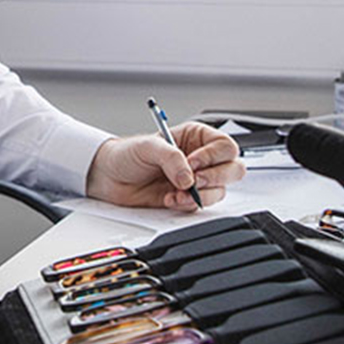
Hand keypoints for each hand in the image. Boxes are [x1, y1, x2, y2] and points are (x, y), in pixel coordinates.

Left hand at [85, 122, 245, 212]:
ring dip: (201, 195)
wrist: (109, 177)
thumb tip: (189, 177)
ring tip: (176, 193)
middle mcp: (201, 158)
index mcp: (196, 138)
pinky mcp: (188, 199)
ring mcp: (196, 180)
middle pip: (233, 169)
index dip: (213, 157)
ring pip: (221, 190)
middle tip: (193, 181)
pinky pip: (202, 205)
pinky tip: (170, 199)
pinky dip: (188, 205)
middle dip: (215, 177)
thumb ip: (172, 158)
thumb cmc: (127, 155)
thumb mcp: (149, 147)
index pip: (225, 146)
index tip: (193, 163)